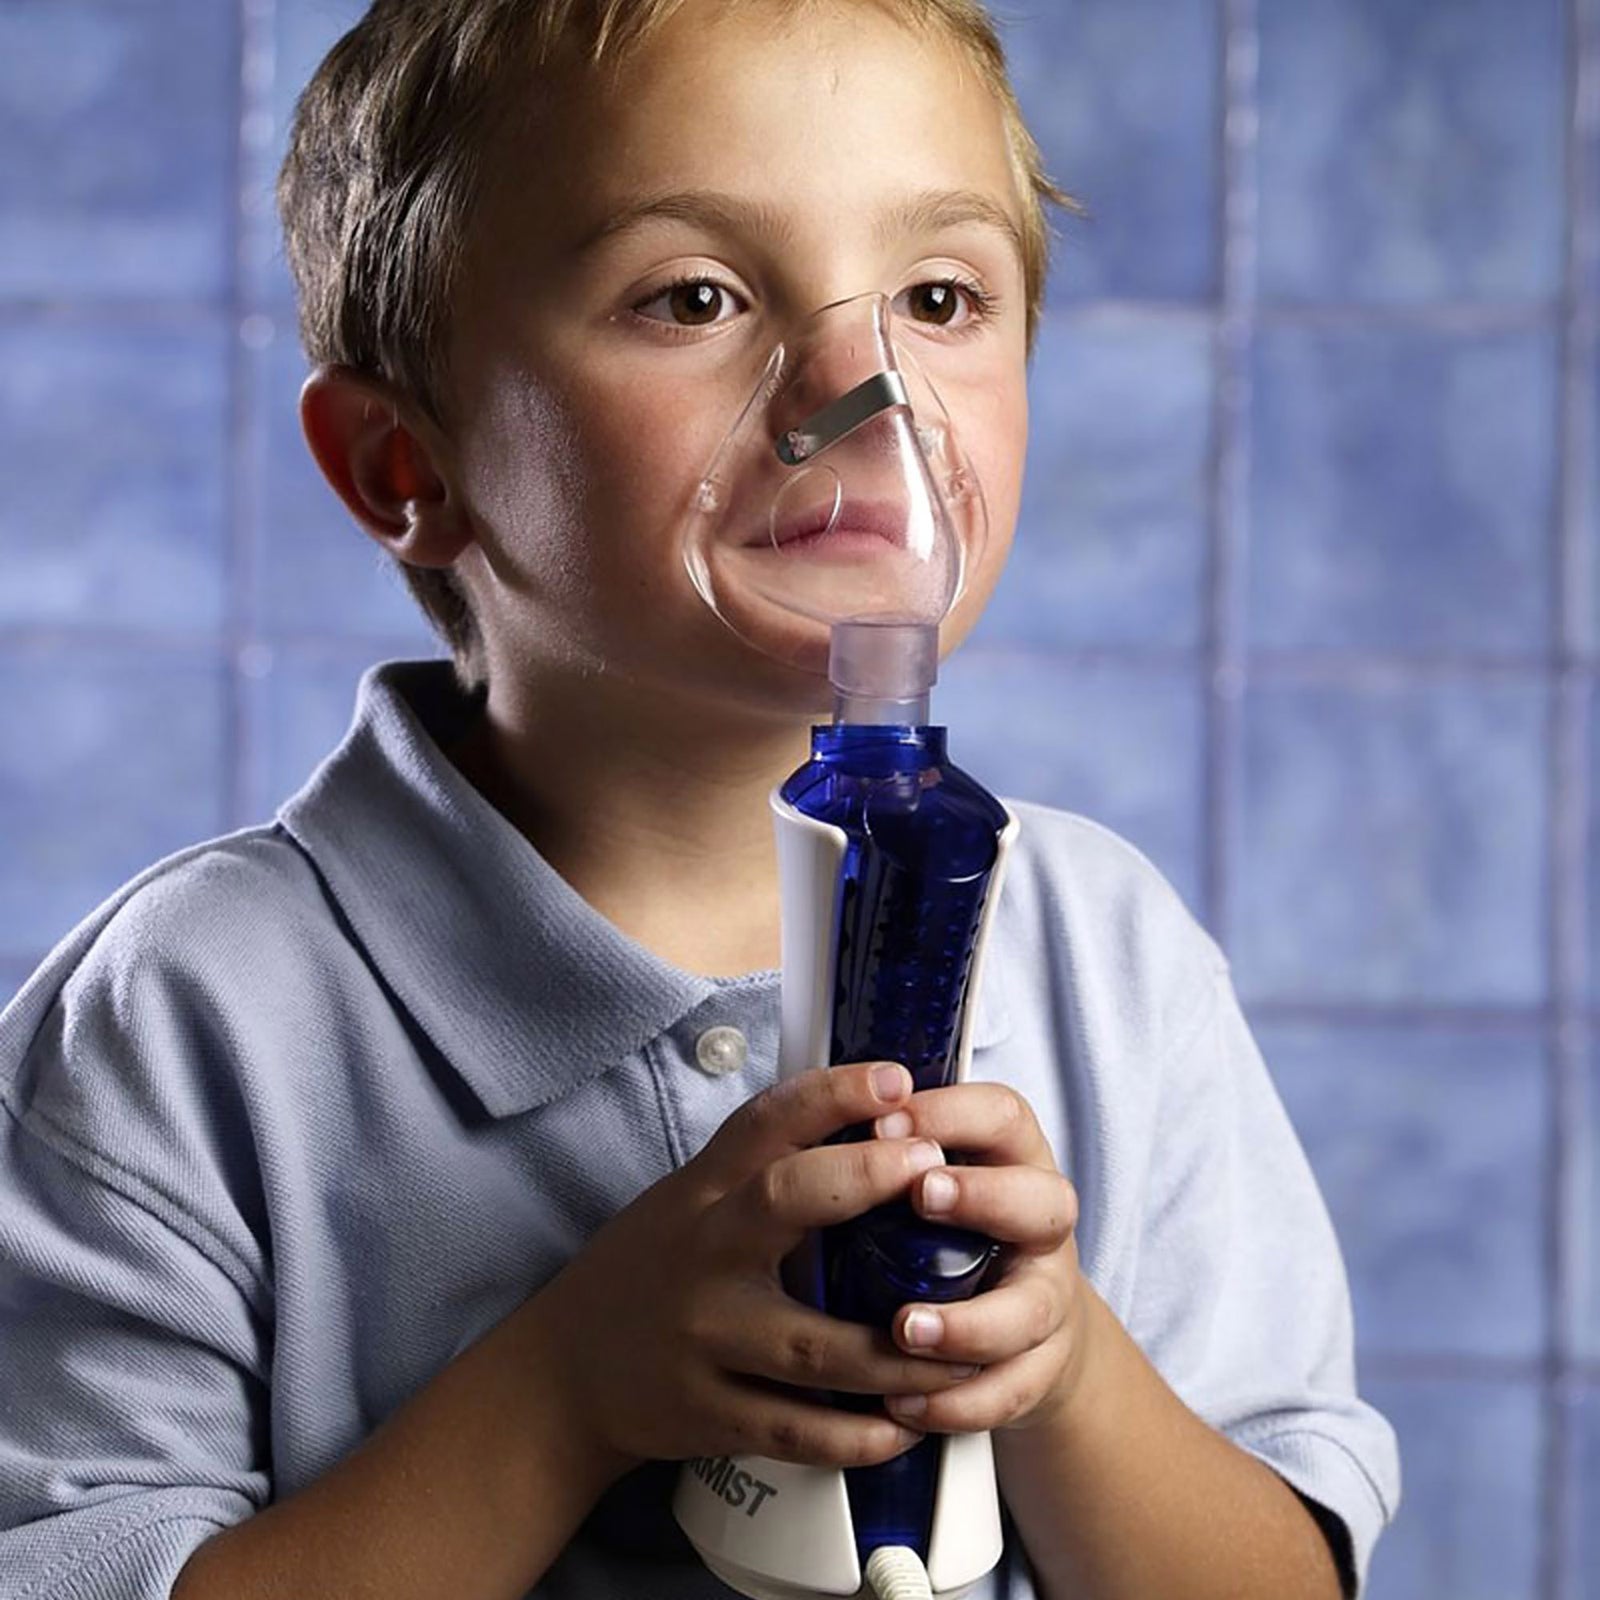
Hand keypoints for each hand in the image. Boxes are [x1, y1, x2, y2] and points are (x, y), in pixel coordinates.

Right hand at [527, 1062, 983, 1481]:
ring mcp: (704, 1337)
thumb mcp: (691, 1199)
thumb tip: (870, 1115)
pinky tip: (911, 1427)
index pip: (767, 1121)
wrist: (565, 1373)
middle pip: (786, 1201)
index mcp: (705, 1192)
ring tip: (969, 1346)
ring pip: (817, 1345)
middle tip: (937, 1174)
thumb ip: (762, 1167)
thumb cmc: (655, 1268)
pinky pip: (800, 1431)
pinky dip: (861, 1435)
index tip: (898, 1078)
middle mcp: (704, 1253)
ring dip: (902, 1353)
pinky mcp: (710, 1415)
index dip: (833, 1093)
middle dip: (866, 1181)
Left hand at [869, 1081, 1089, 1434]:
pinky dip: (958, 1401)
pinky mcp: (1039, 1369)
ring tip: (906, 1328)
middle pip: (1044, 1201)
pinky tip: (904, 1406)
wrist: (1006, 1327)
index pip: (1001, 1115)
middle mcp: (1037, 1224)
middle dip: (981, 1196)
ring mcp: (1044, 1298)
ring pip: (1031, 1310)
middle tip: (920, 1194)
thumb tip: (806, 1120)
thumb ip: (881, 1149)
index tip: (888, 1120)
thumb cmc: (942, 1229)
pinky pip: (1011, 1391)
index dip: (951, 1113)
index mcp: (1007, 1159)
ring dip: (968, 1322)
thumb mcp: (915, 1175)